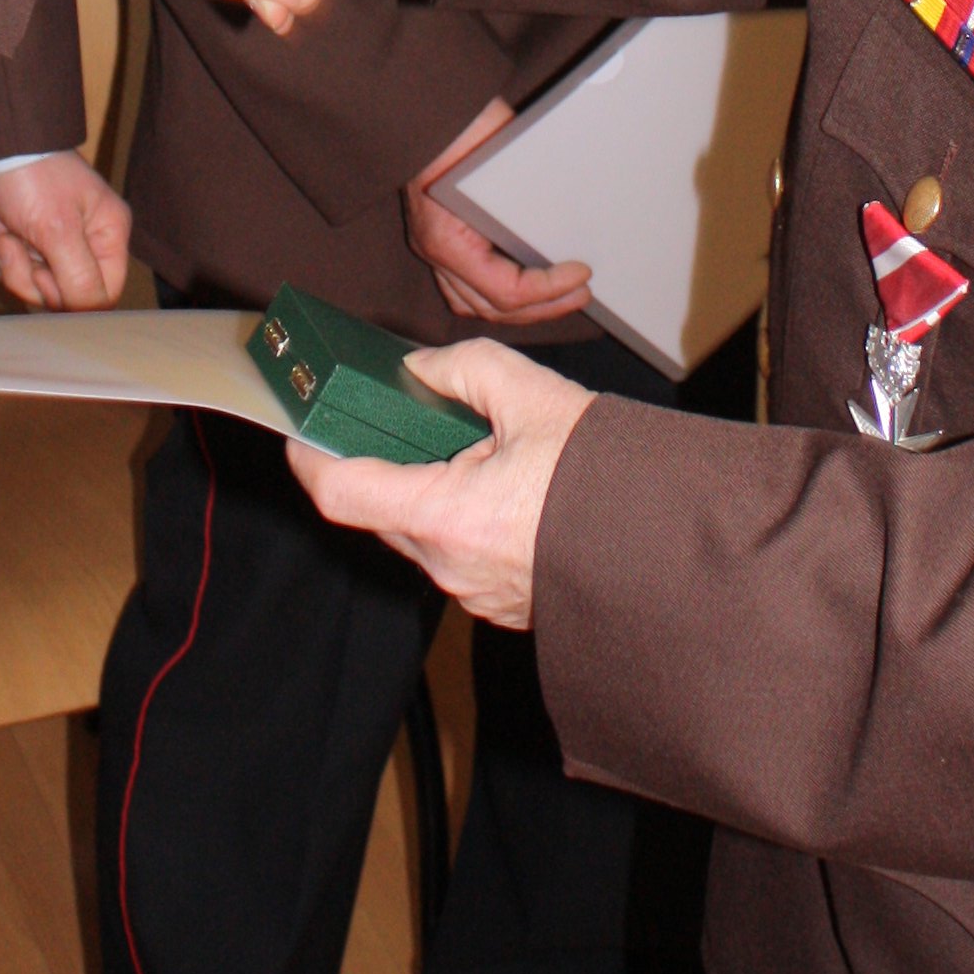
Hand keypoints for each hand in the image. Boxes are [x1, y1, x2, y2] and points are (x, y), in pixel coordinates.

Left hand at [0, 150, 130, 308]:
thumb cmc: (33, 173)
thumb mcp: (58, 228)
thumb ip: (78, 278)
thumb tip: (90, 315)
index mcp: (106, 234)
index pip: (103, 293)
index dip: (72, 297)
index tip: (45, 275)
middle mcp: (82, 241)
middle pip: (59, 294)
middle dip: (26, 271)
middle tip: (14, 238)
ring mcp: (47, 242)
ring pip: (26, 282)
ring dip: (3, 256)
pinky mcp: (18, 239)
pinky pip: (3, 267)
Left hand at [288, 337, 589, 627]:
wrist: (674, 545)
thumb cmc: (608, 476)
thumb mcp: (533, 394)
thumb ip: (463, 369)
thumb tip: (420, 370)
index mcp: (447, 517)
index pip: (342, 492)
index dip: (307, 458)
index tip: (298, 429)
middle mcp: (451, 567)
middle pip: (380, 510)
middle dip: (379, 462)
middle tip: (397, 415)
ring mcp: (475, 594)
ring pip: (419, 534)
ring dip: (425, 489)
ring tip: (469, 446)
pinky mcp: (501, 603)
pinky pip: (456, 555)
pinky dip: (459, 517)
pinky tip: (498, 485)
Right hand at [408, 99, 594, 329]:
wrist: (422, 102)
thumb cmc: (462, 124)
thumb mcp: (503, 164)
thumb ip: (530, 199)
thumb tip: (575, 219)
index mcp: (447, 240)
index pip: (505, 291)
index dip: (549, 291)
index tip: (581, 275)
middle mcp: (434, 251)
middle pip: (493, 308)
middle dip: (543, 306)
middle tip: (581, 292)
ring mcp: (432, 246)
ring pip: (477, 303)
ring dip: (522, 306)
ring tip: (559, 295)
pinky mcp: (438, 237)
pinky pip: (468, 284)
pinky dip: (500, 291)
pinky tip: (528, 282)